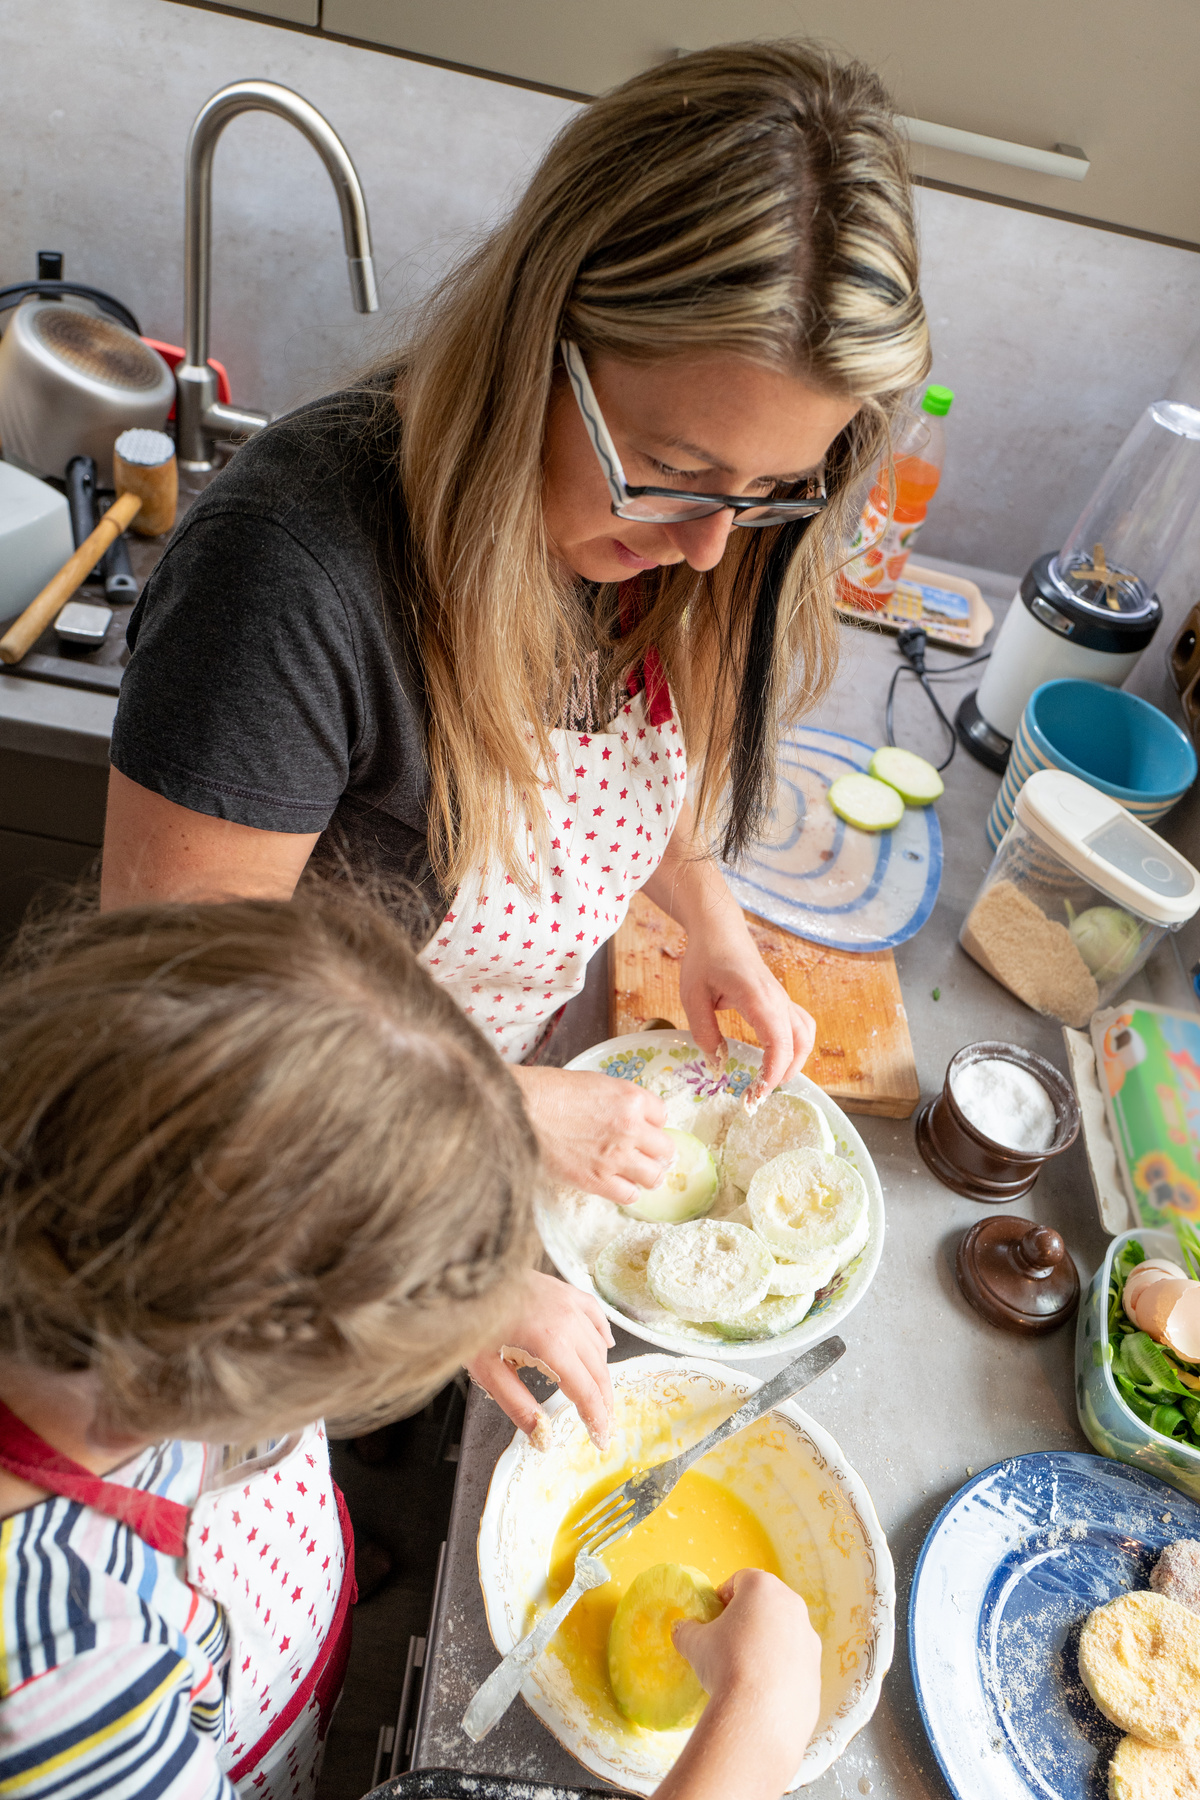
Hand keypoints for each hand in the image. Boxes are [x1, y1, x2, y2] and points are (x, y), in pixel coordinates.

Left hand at [466, 1269, 615, 1449]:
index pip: (585, 1390)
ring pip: (598, 1346)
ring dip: (602, 1374)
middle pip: (599, 1371)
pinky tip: (604, 1347)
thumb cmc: (469, 1317)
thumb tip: (542, 1437)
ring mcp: (568, 1302)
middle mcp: (568, 1321)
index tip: (602, 1440)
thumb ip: (518, 1405)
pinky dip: (602, 1335)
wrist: (466, 1272)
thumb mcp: (487, 1370)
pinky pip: (594, 1315)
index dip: (597, 1419)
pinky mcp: (564, 1290)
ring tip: (600, 1397)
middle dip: (604, 1402)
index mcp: (550, 1342)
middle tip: (605, 1426)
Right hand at [512, 1066, 672, 1204]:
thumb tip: (626, 1114)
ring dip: (649, 1175)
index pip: (662, 1115)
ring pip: (654, 1176)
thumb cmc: (548, 1090)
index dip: (652, 1122)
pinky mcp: (596, 1181)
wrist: (520, 1110)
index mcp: (630, 1098)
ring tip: (640, 1174)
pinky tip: (620, 1186)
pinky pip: (629, 1195)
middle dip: (657, 1151)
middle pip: (666, 1149)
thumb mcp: (593, 1082)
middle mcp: (630, 1129)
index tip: (644, 1127)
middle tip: (647, 1153)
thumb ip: (617, 1100)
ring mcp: (615, 1158)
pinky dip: (628, 1192)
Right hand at [656, 1570, 820, 1799]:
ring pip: (783, 1634)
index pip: (741, 1580)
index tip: (713, 1619)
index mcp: (764, 1588)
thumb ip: (687, 1630)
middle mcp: (793, 1606)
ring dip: (766, 1645)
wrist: (760, 1717)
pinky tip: (762, 1692)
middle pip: (766, 1604)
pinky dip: (780, 1671)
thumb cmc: (726, 1665)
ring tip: (745, 1672)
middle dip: (747, 1619)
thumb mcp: (695, 1643)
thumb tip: (682, 1630)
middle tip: (727, 1643)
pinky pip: (794, 1664)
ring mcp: (809, 1640)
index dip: (723, 1597)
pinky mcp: (817, 1671)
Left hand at [678, 905, 815, 1092]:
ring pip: (806, 1035)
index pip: (780, 1045)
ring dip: (795, 1061)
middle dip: (785, 1074)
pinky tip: (776, 1057)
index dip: (772, 1075)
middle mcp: (779, 1000)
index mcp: (759, 1000)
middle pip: (801, 1045)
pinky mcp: (781, 999)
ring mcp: (783, 999)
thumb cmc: (705, 958)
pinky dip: (796, 1046)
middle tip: (758, 1093)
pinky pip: (801, 1025)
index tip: (755, 1094)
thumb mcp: (693, 997)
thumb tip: (717, 1064)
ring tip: (770, 1079)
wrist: (719, 930)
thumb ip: (704, 1033)